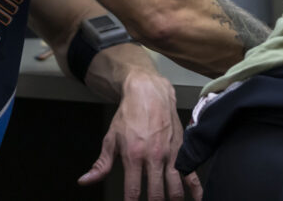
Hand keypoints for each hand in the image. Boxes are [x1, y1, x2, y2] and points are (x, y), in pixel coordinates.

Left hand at [77, 68, 202, 200]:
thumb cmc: (130, 114)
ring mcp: (170, 154)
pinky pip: (192, 174)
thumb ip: (101, 165)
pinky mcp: (181, 149)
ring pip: (175, 188)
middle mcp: (154, 157)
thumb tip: (85, 182)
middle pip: (156, 195)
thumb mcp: (111, 138)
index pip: (133, 192)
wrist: (149, 92)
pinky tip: (198, 199)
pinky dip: (196, 190)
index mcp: (134, 156)